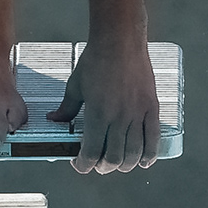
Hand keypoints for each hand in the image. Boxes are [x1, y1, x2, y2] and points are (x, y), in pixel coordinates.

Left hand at [51, 37, 160, 173]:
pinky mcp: (151, 107)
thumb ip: (66, 108)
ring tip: (118, 164)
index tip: (80, 165)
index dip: (84, 165)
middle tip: (98, 165)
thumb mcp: (75, 85)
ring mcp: (137, 113)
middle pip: (114, 158)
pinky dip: (150, 155)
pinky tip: (144, 163)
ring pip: (134, 153)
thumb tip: (53, 121)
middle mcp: (119, 117)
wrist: (120, 40)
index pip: (92, 152)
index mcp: (97, 113)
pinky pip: (153, 138)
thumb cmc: (95, 60)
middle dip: (103, 167)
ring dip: (125, 165)